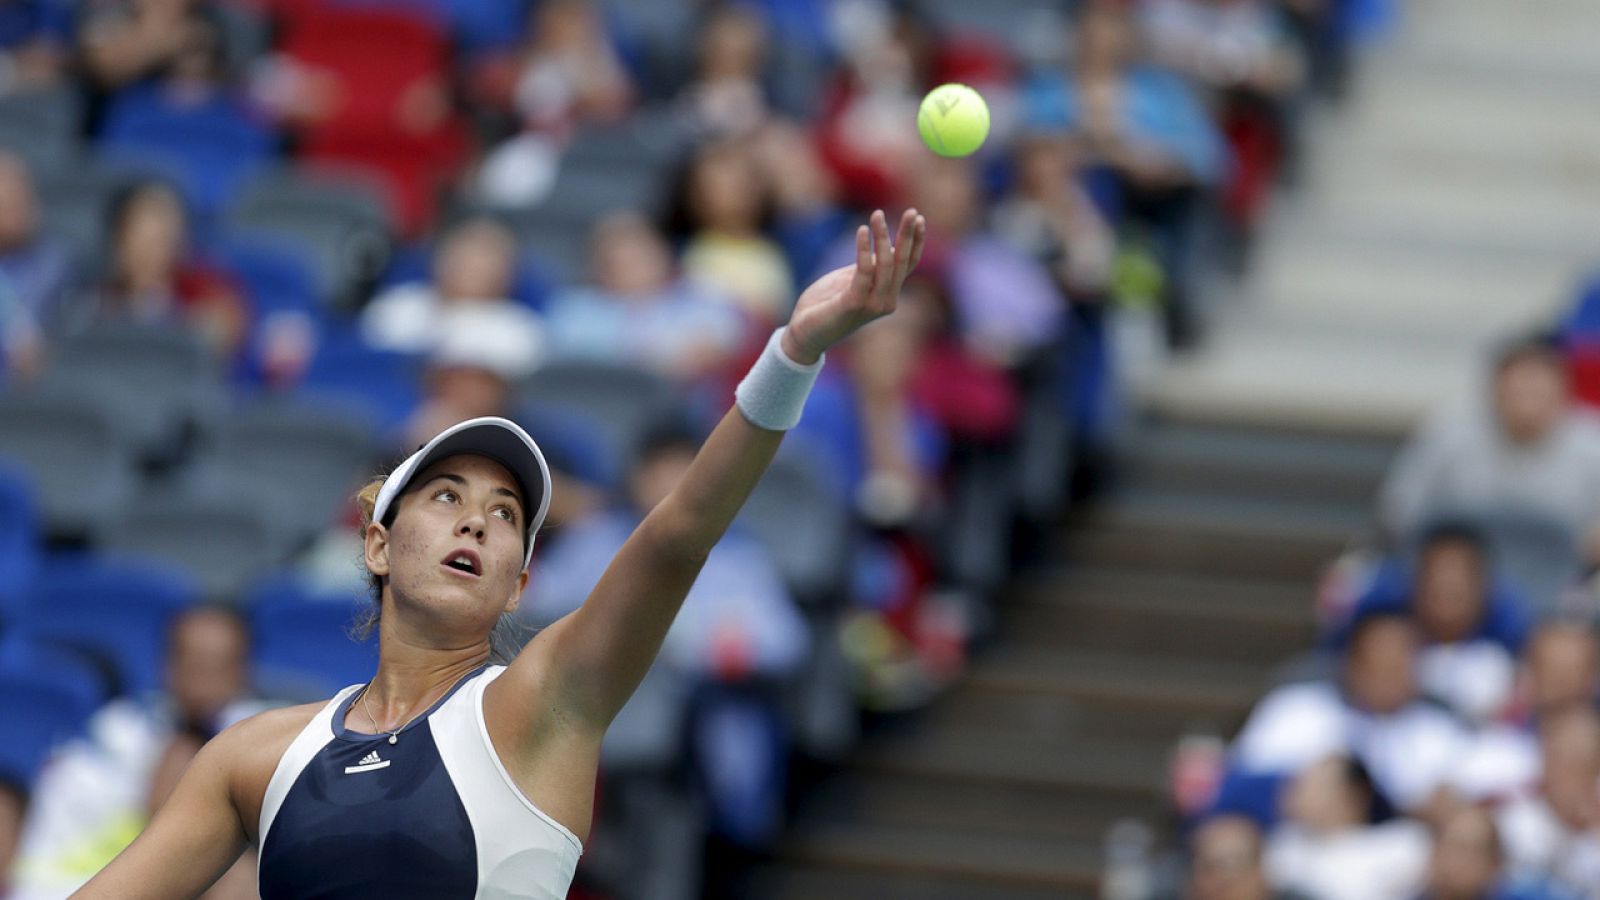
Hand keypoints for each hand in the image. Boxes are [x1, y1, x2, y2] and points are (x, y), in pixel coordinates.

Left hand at [782, 209, 926, 364]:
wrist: (804, 333)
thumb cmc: (825, 305)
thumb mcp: (850, 280)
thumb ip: (868, 267)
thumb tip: (881, 247)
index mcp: (887, 293)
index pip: (908, 264)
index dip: (915, 241)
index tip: (918, 217)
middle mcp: (886, 300)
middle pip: (902, 262)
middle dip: (907, 235)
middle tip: (911, 211)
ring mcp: (873, 304)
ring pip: (885, 264)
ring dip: (882, 237)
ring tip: (877, 214)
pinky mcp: (855, 304)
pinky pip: (864, 272)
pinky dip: (863, 249)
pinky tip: (861, 230)